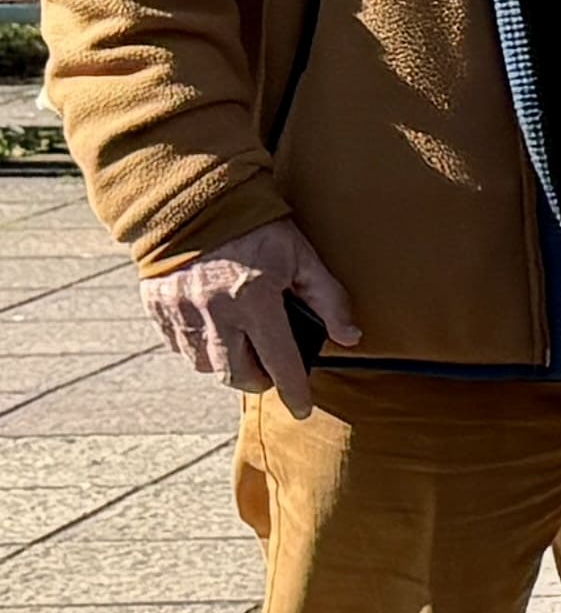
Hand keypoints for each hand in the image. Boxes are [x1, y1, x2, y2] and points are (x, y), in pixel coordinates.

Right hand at [143, 222, 356, 414]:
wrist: (196, 202)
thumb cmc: (258, 229)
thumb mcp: (302, 256)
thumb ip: (328, 299)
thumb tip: (351, 337)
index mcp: (255, 300)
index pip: (280, 362)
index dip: (294, 390)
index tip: (303, 410)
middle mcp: (215, 312)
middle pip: (237, 374)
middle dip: (259, 380)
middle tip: (272, 370)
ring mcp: (182, 312)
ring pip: (205, 366)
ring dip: (228, 366)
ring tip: (244, 348)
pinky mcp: (158, 308)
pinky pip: (179, 348)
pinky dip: (199, 350)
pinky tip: (215, 334)